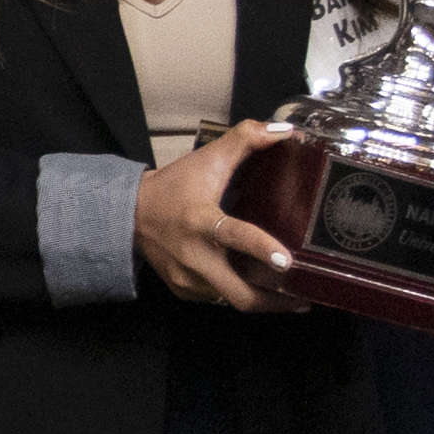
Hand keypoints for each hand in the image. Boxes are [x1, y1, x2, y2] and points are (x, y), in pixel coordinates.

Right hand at [135, 122, 302, 311]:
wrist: (130, 215)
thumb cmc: (174, 187)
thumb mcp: (208, 158)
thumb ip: (245, 139)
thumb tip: (285, 131)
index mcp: (201, 221)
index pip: (233, 236)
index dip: (261, 249)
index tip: (287, 261)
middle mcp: (195, 257)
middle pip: (239, 294)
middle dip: (274, 301)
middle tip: (303, 299)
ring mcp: (188, 279)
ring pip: (233, 301)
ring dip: (262, 300)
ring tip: (289, 296)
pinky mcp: (184, 292)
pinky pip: (219, 299)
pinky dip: (239, 294)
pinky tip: (254, 287)